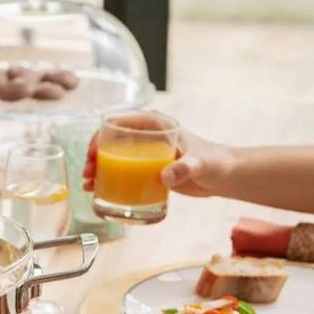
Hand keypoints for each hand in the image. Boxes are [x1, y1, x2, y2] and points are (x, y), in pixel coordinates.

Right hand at [83, 125, 236, 197]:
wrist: (225, 176)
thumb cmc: (216, 163)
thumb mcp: (200, 164)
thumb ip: (186, 168)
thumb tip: (166, 177)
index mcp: (156, 124)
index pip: (120, 122)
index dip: (101, 136)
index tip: (93, 153)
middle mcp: (147, 136)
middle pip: (111, 142)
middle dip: (94, 157)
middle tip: (88, 173)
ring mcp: (146, 153)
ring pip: (113, 158)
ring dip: (97, 170)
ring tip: (88, 185)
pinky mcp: (147, 169)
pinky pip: (122, 172)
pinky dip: (108, 180)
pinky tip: (98, 191)